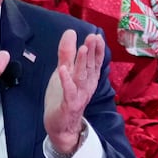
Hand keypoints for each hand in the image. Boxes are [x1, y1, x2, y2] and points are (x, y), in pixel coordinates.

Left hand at [44, 29, 104, 157]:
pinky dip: (66, 81)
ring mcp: (78, 96)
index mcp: (87, 78)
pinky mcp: (69, 105)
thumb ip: (67, 53)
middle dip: (92, 52)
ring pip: (82, 78)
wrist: (60, 126)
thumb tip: (70, 32)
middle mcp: (86, 86)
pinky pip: (68, 92)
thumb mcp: (64, 72)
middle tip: (93, 38)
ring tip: (82, 49)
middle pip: (91, 67)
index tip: (97, 36)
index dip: (97, 49)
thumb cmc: (64, 97)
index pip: (95, 61)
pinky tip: (63, 70)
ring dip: (83, 63)